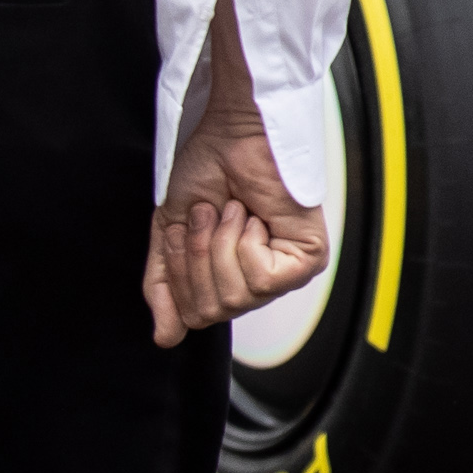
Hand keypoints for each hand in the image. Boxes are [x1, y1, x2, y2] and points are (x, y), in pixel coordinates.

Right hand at [146, 0, 329, 345]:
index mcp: (229, 277)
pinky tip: (253, 218)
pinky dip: (245, 244)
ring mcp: (286, 273)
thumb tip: (165, 338)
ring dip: (219, 244)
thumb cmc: (207, 170)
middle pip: (212, 312)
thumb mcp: (170, 234)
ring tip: (233, 210)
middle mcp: (260, 281)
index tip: (186, 224)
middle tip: (210, 214)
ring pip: (235, 298)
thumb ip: (164, 285)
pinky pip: (262, 280)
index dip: (179, 274)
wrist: (231, 134)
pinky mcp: (308, 260)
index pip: (194, 316)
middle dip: (197, 257)